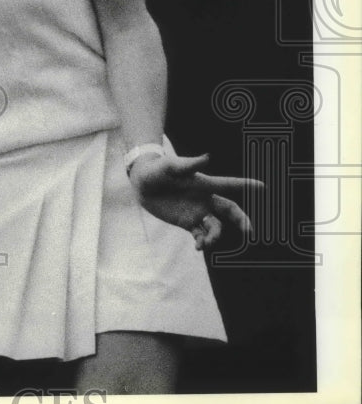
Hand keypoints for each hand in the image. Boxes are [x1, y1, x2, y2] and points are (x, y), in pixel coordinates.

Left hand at [128, 153, 264, 249]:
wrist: (142, 183)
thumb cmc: (157, 169)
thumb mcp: (171, 166)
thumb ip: (189, 164)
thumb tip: (208, 156)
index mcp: (204, 184)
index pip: (229, 185)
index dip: (246, 185)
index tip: (263, 187)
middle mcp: (205, 199)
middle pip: (229, 211)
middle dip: (241, 221)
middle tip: (249, 232)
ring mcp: (197, 212)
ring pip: (216, 227)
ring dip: (216, 236)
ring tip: (207, 242)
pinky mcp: (187, 222)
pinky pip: (201, 235)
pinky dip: (203, 242)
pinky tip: (199, 247)